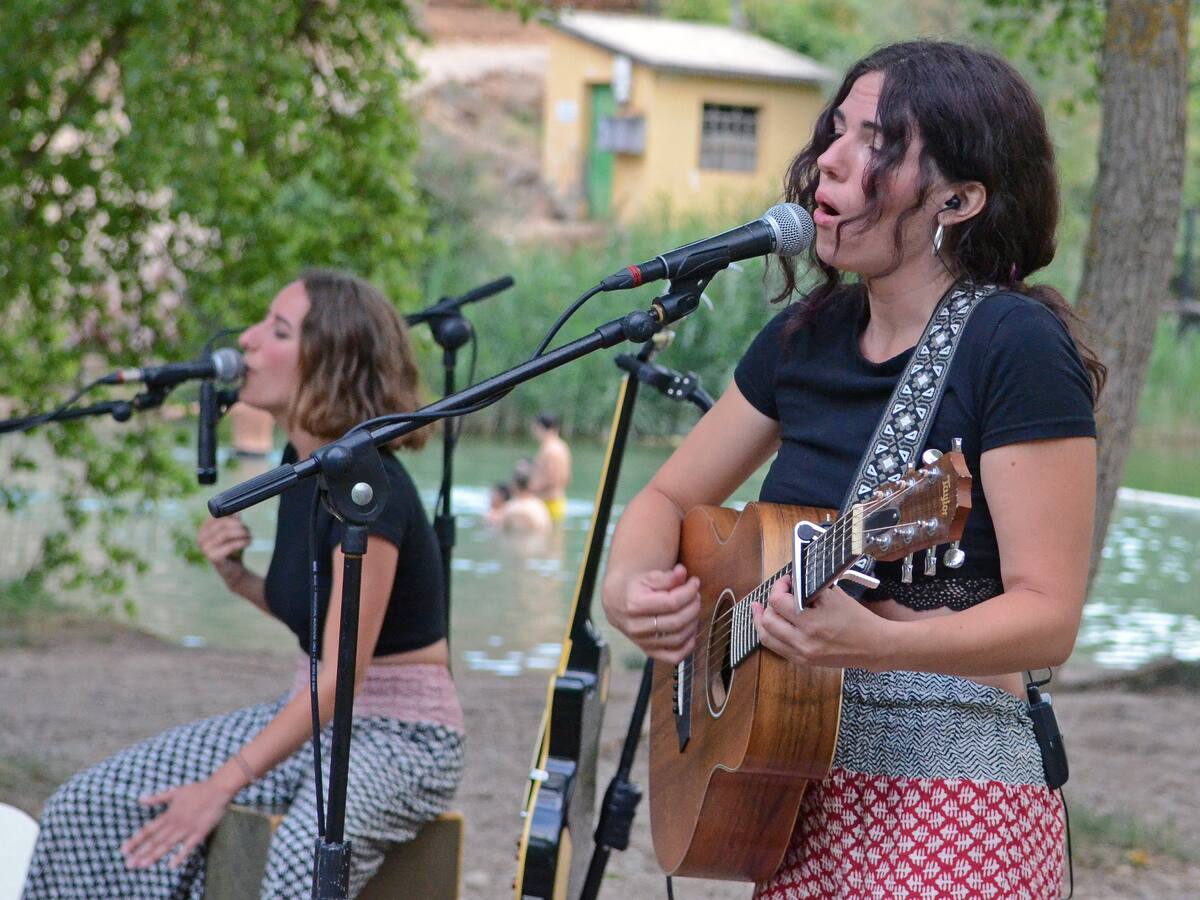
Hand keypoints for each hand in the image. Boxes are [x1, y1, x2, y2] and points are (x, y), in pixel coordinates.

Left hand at [121, 778, 234, 869]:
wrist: (218, 789)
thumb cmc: (197, 790)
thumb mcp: (175, 792)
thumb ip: (157, 798)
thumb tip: (140, 799)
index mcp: (169, 814)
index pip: (148, 830)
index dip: (136, 840)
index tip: (124, 850)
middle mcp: (175, 823)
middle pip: (155, 840)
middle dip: (141, 852)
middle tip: (129, 864)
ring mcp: (187, 829)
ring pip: (168, 844)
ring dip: (155, 855)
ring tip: (143, 865)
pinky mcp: (199, 833)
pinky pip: (188, 847)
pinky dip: (180, 856)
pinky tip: (171, 865)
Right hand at [198, 514, 250, 582]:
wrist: (233, 570)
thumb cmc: (232, 548)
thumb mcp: (233, 532)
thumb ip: (233, 521)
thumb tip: (236, 512)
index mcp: (203, 530)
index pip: (216, 516)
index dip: (231, 516)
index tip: (241, 519)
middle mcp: (200, 538)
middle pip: (223, 524)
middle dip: (239, 525)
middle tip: (248, 530)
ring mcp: (205, 548)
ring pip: (227, 534)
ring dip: (242, 534)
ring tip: (250, 537)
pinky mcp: (213, 557)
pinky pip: (230, 545)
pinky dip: (242, 542)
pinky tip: (248, 543)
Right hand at [605, 563, 700, 663]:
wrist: (617, 604)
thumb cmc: (635, 588)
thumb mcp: (647, 577)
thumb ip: (666, 576)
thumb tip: (683, 573)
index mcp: (634, 605)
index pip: (671, 602)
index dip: (689, 592)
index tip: (695, 582)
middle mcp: (637, 627)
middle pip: (676, 621)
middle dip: (693, 607)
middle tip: (696, 596)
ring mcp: (642, 642)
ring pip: (677, 638)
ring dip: (693, 623)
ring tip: (694, 609)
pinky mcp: (649, 651)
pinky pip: (673, 657)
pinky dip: (687, 647)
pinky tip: (691, 632)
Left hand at [751, 575, 890, 669]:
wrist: (873, 645)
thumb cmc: (856, 618)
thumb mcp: (834, 596)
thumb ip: (809, 589)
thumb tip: (791, 583)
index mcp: (811, 622)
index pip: (778, 601)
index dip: (779, 587)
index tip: (787, 581)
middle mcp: (803, 641)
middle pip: (768, 620)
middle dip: (770, 603)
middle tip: (780, 594)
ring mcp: (801, 654)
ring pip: (767, 637)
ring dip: (763, 620)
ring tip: (761, 609)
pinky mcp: (803, 661)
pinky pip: (776, 648)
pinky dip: (771, 634)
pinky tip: (771, 624)